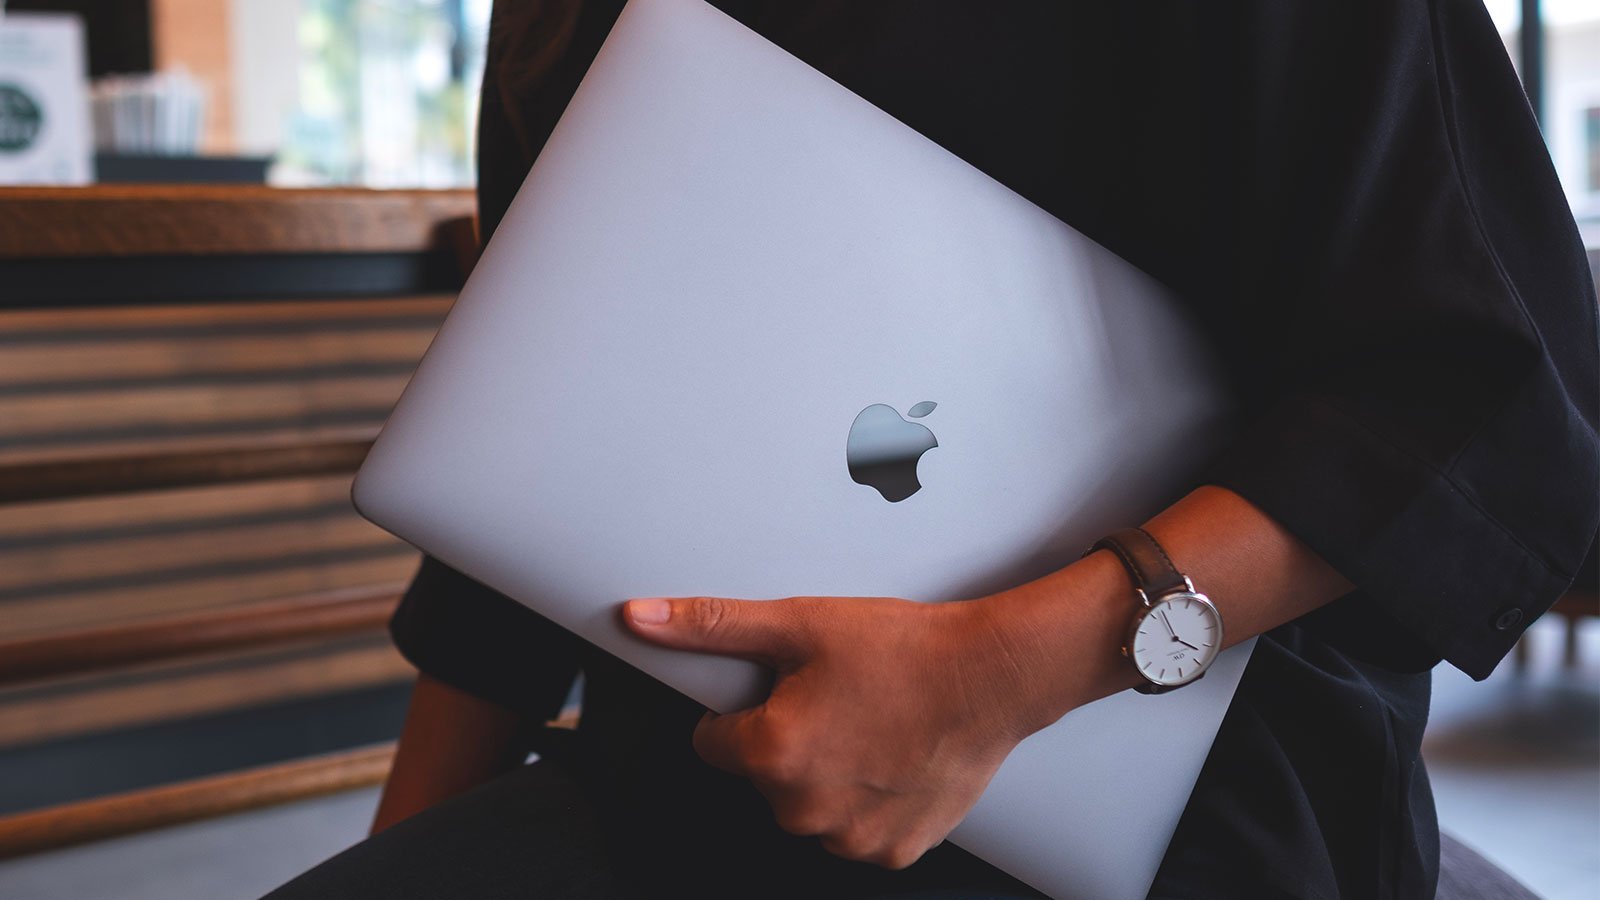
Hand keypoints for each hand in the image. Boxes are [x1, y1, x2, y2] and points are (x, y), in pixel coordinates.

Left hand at [621, 593, 1044, 868]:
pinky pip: (857, 829)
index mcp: (772, 755)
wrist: (991, 675)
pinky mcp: (893, 851)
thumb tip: (644, 619)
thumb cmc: (905, 650)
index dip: (742, 711)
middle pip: (763, 777)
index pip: (712, 742)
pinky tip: (892, 756)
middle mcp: (806, 808)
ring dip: (828, 774)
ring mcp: (852, 836)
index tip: (782, 692)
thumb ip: (711, 625)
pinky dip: (869, 799)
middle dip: (788, 741)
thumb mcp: (798, 623)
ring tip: (869, 724)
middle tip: (834, 699)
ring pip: (810, 806)